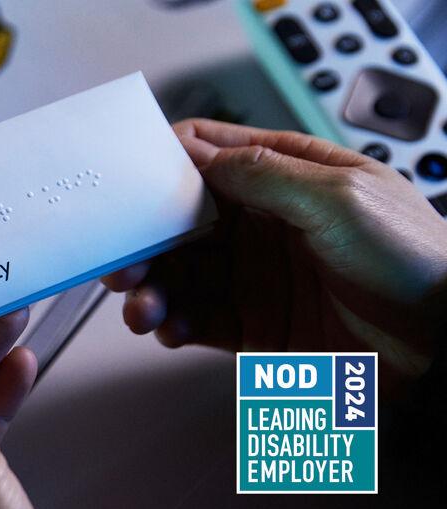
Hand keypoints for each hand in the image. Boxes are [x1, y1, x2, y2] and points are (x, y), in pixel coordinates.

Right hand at [104, 119, 446, 381]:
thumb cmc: (416, 259)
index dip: (162, 167)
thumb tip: (196, 152)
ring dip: (151, 289)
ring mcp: (257, 276)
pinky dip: (174, 324)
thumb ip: (263, 175)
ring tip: (142, 307)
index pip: (208, 156)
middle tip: (120, 261)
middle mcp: (264, 224)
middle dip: (143, 241)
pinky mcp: (257, 324)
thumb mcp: (339, 198)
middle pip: (180, 223)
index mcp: (287, 177)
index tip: (128, 189)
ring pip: (182, 275)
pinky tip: (169, 328)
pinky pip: (199, 320)